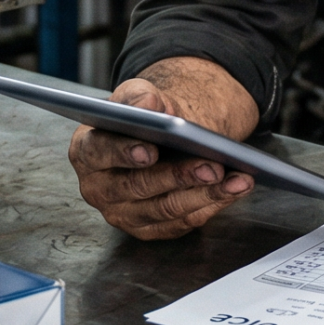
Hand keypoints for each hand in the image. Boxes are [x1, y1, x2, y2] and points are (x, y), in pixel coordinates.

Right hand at [69, 58, 262, 240]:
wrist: (160, 137)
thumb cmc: (144, 117)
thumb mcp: (137, 96)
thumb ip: (138, 95)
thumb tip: (148, 104)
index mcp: (86, 151)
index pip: (100, 152)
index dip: (124, 152)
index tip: (150, 150)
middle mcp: (99, 188)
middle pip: (138, 186)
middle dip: (178, 176)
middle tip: (212, 166)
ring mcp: (123, 213)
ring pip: (165, 209)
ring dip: (205, 194)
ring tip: (236, 178)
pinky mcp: (149, 229)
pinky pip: (182, 222)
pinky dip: (213, 204)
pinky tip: (235, 188)